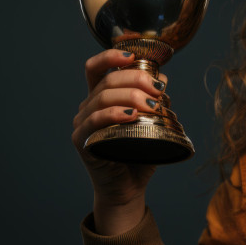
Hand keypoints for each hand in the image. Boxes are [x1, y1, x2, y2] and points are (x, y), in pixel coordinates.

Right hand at [72, 49, 167, 233]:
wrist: (129, 188)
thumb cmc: (139, 153)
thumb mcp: (152, 122)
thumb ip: (155, 100)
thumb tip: (163, 79)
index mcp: (102, 97)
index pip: (96, 68)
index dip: (111, 57)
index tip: (134, 56)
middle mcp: (88, 107)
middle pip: (107, 80)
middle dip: (135, 78)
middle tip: (158, 89)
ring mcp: (83, 124)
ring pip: (102, 98)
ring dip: (130, 96)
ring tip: (152, 104)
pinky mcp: (82, 141)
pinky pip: (95, 121)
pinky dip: (114, 114)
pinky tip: (132, 115)